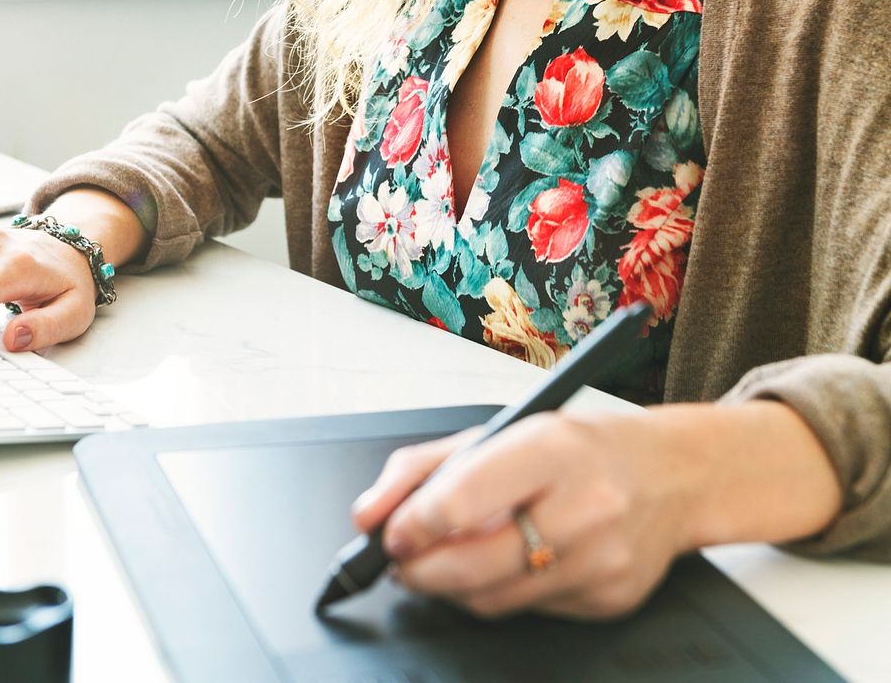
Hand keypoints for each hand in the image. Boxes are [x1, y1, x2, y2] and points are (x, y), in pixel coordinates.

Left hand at [352, 410, 701, 619]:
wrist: (672, 474)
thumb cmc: (582, 446)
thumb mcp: (504, 430)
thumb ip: (427, 467)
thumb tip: (368, 513)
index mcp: (551, 448)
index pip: (464, 498)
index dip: (413, 523)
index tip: (391, 531)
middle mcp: (584, 505)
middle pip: (474, 564)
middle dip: (419, 570)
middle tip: (400, 560)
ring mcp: (602, 560)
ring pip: (494, 599)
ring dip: (453, 586)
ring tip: (444, 559)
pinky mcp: (610, 600)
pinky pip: (530, 612)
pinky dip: (500, 593)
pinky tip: (506, 564)